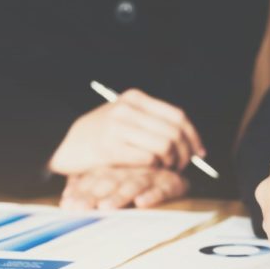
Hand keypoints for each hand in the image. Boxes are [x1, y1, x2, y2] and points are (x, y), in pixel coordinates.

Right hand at [49, 89, 204, 174]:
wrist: (69, 146)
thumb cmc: (104, 135)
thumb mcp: (127, 116)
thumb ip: (153, 120)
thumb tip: (190, 137)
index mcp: (135, 98)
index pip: (178, 116)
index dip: (193, 136)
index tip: (200, 152)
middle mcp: (127, 109)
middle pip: (174, 132)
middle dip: (184, 153)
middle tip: (182, 165)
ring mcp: (117, 127)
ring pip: (164, 145)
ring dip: (171, 161)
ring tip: (167, 168)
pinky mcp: (110, 147)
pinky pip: (148, 158)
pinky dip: (155, 166)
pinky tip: (152, 170)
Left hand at [60, 167, 188, 209]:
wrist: (176, 165)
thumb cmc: (140, 177)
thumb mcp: (115, 179)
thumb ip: (90, 186)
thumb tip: (65, 199)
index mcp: (115, 169)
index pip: (94, 179)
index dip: (80, 191)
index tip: (67, 204)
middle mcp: (131, 171)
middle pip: (110, 182)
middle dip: (94, 196)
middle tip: (80, 208)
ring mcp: (151, 176)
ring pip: (133, 185)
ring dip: (120, 196)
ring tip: (106, 207)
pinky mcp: (171, 183)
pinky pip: (162, 189)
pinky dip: (153, 195)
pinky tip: (142, 203)